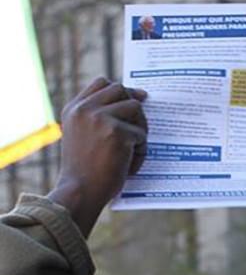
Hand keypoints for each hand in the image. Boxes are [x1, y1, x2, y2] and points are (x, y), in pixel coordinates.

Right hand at [48, 77, 147, 236]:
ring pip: (135, 108)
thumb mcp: (81, 138)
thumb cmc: (84, 172)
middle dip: (135, 105)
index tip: (137, 98)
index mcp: (74, 109)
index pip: (101, 83)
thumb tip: (127, 106)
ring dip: (140, 129)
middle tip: (143, 124)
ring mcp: (101, 118)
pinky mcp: (117, 132)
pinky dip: (141, 152)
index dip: (121, 90)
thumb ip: (94, 120)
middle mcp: (85, 108)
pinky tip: (130, 167)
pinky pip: (141, 135)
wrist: (79, 191)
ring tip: (134, 151)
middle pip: (120, 90)